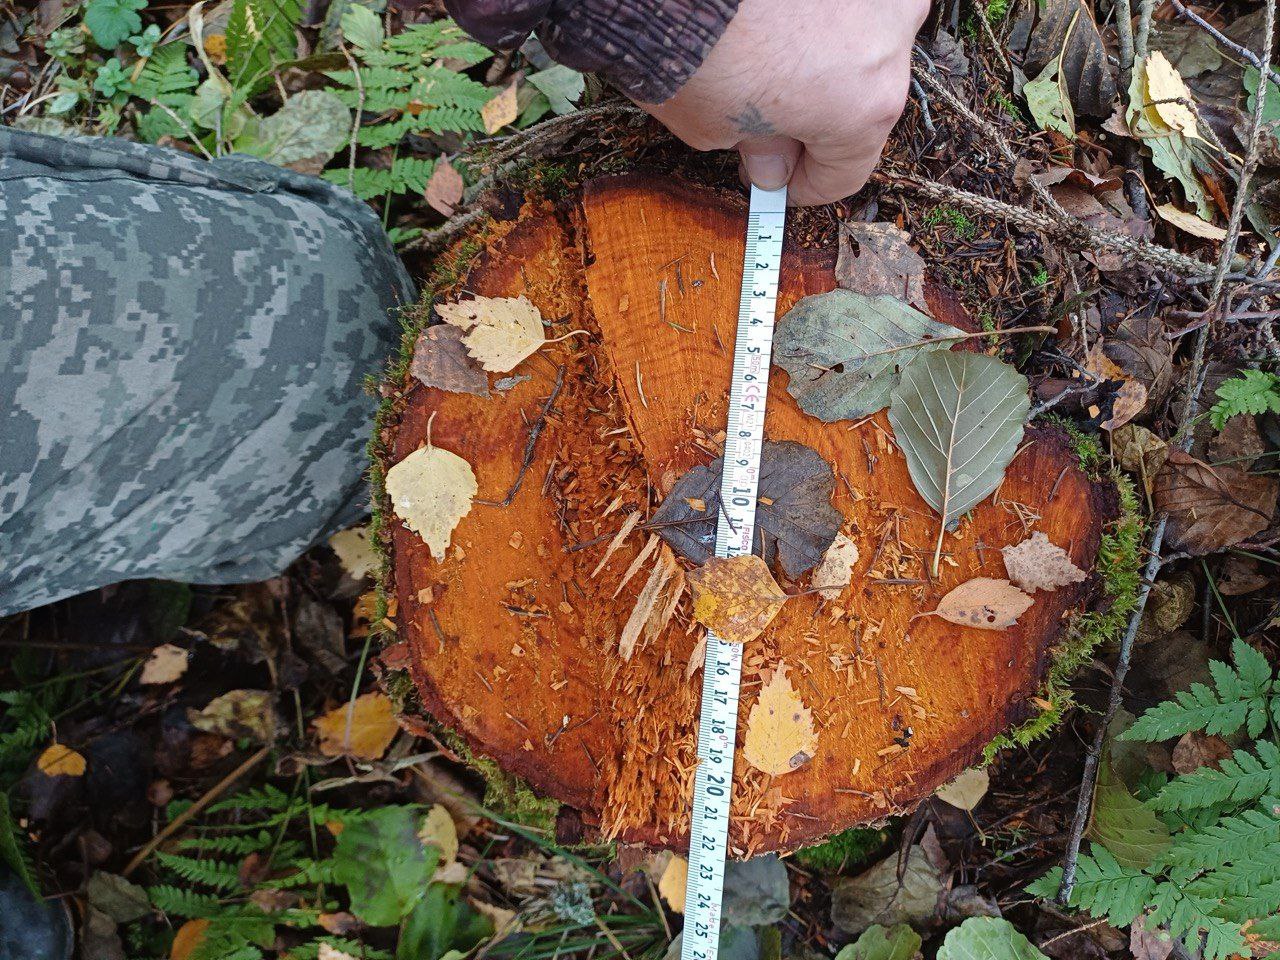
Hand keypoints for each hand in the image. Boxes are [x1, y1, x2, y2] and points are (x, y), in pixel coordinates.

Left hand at [639, 0, 929, 205]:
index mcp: (866, 106)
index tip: (776, 181)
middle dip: (812, 113)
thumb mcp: (714, 125)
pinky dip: (808, 11)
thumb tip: (772, 161)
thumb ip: (757, 147)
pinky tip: (766, 16)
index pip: (845, 172)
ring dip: (816, 55)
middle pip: (860, 99)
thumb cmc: (693, 48)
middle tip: (761, 118)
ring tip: (759, 55)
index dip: (803, 184)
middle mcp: (889, 41)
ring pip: (855, 39)